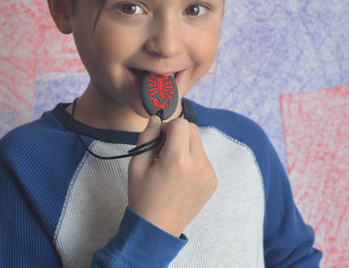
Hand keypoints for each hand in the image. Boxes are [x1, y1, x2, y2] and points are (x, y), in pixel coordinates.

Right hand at [128, 115, 216, 236]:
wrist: (157, 229)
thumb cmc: (143, 198)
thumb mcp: (136, 166)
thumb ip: (147, 138)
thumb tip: (156, 119)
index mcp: (178, 160)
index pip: (180, 124)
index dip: (166, 127)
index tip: (158, 139)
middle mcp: (198, 165)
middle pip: (192, 129)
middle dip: (177, 133)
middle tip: (163, 150)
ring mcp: (208, 174)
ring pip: (198, 143)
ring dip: (185, 146)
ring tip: (171, 165)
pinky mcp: (212, 181)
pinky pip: (203, 158)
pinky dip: (192, 159)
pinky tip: (180, 175)